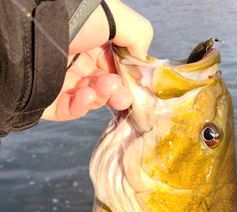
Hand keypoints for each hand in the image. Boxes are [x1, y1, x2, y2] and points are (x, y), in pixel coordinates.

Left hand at [42, 0, 152, 120]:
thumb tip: (141, 61)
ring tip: (102, 88)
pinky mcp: (49, 98)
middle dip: (117, 91)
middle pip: (106, 85)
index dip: (127, 76)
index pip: (114, 65)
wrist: (32, 29)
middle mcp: (77, 59)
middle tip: (122, 95)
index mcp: (91, 40)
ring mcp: (62, 80)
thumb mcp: (114, 14)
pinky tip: (87, 95)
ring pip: (92, 98)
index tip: (135, 83)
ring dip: (102, 96)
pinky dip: (82, 106)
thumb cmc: (73, 16)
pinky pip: (71, 109)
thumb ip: (138, 35)